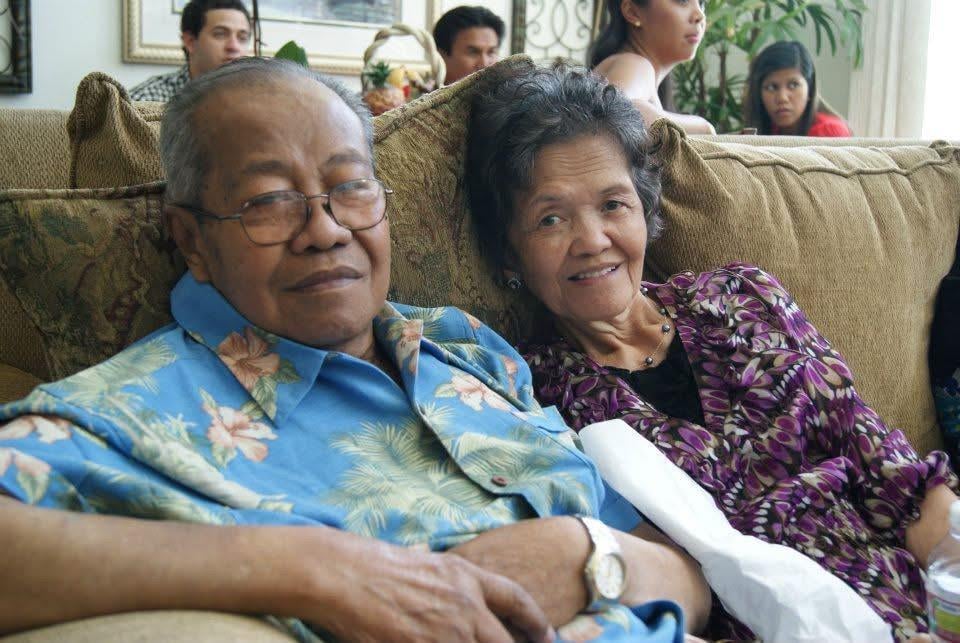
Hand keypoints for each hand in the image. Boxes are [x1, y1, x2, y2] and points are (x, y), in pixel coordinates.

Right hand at [312, 536, 554, 642]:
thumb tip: (469, 607)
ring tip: (457, 641)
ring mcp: (445, 632)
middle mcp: (464, 606)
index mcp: (467, 578)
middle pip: (505, 641)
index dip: (537, 621)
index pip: (518, 599)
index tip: (548, 636)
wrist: (346, 574)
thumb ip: (457, 587)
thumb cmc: (379, 566)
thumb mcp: (431, 565)